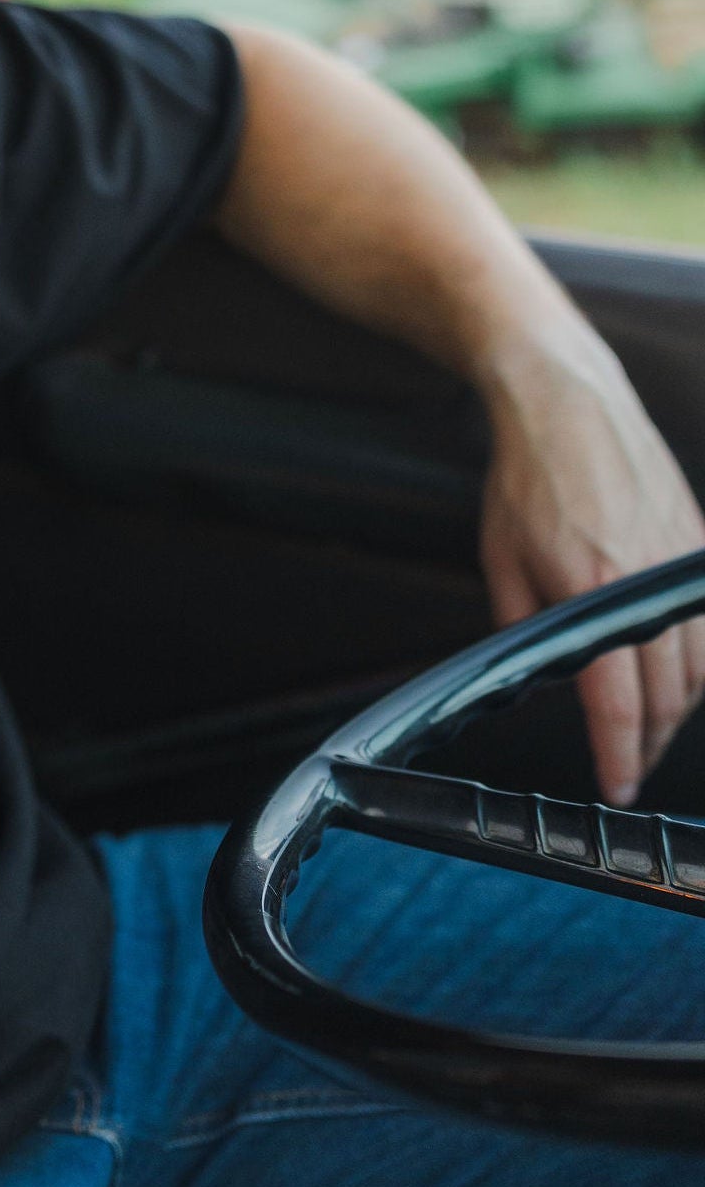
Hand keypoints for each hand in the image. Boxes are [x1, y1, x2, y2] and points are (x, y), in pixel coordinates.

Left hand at [479, 322, 704, 805]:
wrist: (566, 401)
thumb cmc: (527, 476)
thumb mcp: (501, 560)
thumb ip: (523, 629)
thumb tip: (539, 680)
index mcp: (591, 588)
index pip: (618, 703)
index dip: (620, 756)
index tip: (615, 785)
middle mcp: (646, 579)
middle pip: (670, 697)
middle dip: (650, 742)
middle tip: (628, 761)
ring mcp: (681, 560)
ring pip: (702, 669)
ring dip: (679, 706)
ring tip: (650, 723)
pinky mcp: (699, 543)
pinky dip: (699, 657)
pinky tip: (678, 670)